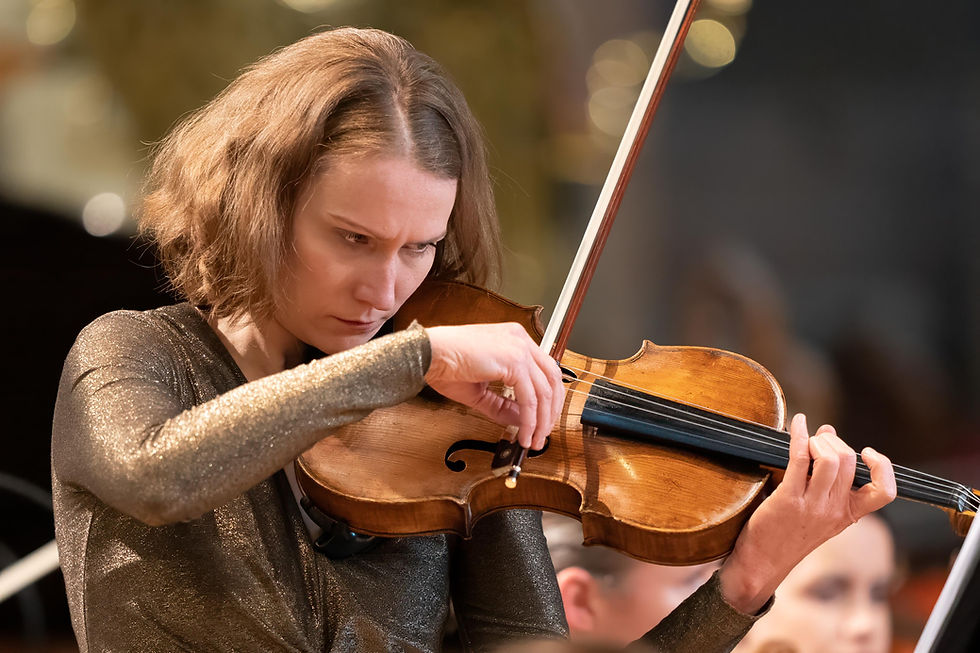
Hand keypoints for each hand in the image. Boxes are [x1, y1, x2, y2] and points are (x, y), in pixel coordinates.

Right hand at [424, 323, 564, 449]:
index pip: (544, 370)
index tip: (542, 419)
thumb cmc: (445, 365)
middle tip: (542, 434)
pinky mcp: (514, 361)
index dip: (547, 398)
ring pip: (545, 391)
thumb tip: (522, 421)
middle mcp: (520, 340)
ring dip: (542, 420)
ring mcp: (519, 348)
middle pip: (552, 379)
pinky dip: (530, 419)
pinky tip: (524, 433)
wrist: (428, 355)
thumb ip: (504, 404)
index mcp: (514, 339)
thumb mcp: (480, 389)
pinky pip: (530, 397)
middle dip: (550, 412)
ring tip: (534, 439)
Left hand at [718, 413, 896, 612]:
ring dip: (818, 440)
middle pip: (849, 462)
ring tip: (807, 442)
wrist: (763, 561)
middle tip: (818, 442)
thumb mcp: (819, 509)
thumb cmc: (789, 531)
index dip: (883, 467)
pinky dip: (800, 435)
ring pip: (829, 459)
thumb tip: (829, 429)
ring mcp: (813, 506)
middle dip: (833, 442)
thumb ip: (828, 474)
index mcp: (849, 514)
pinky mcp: (788, 499)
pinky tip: (797, 424)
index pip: (886, 492)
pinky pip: (799, 459)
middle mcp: (835, 511)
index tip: (866, 452)